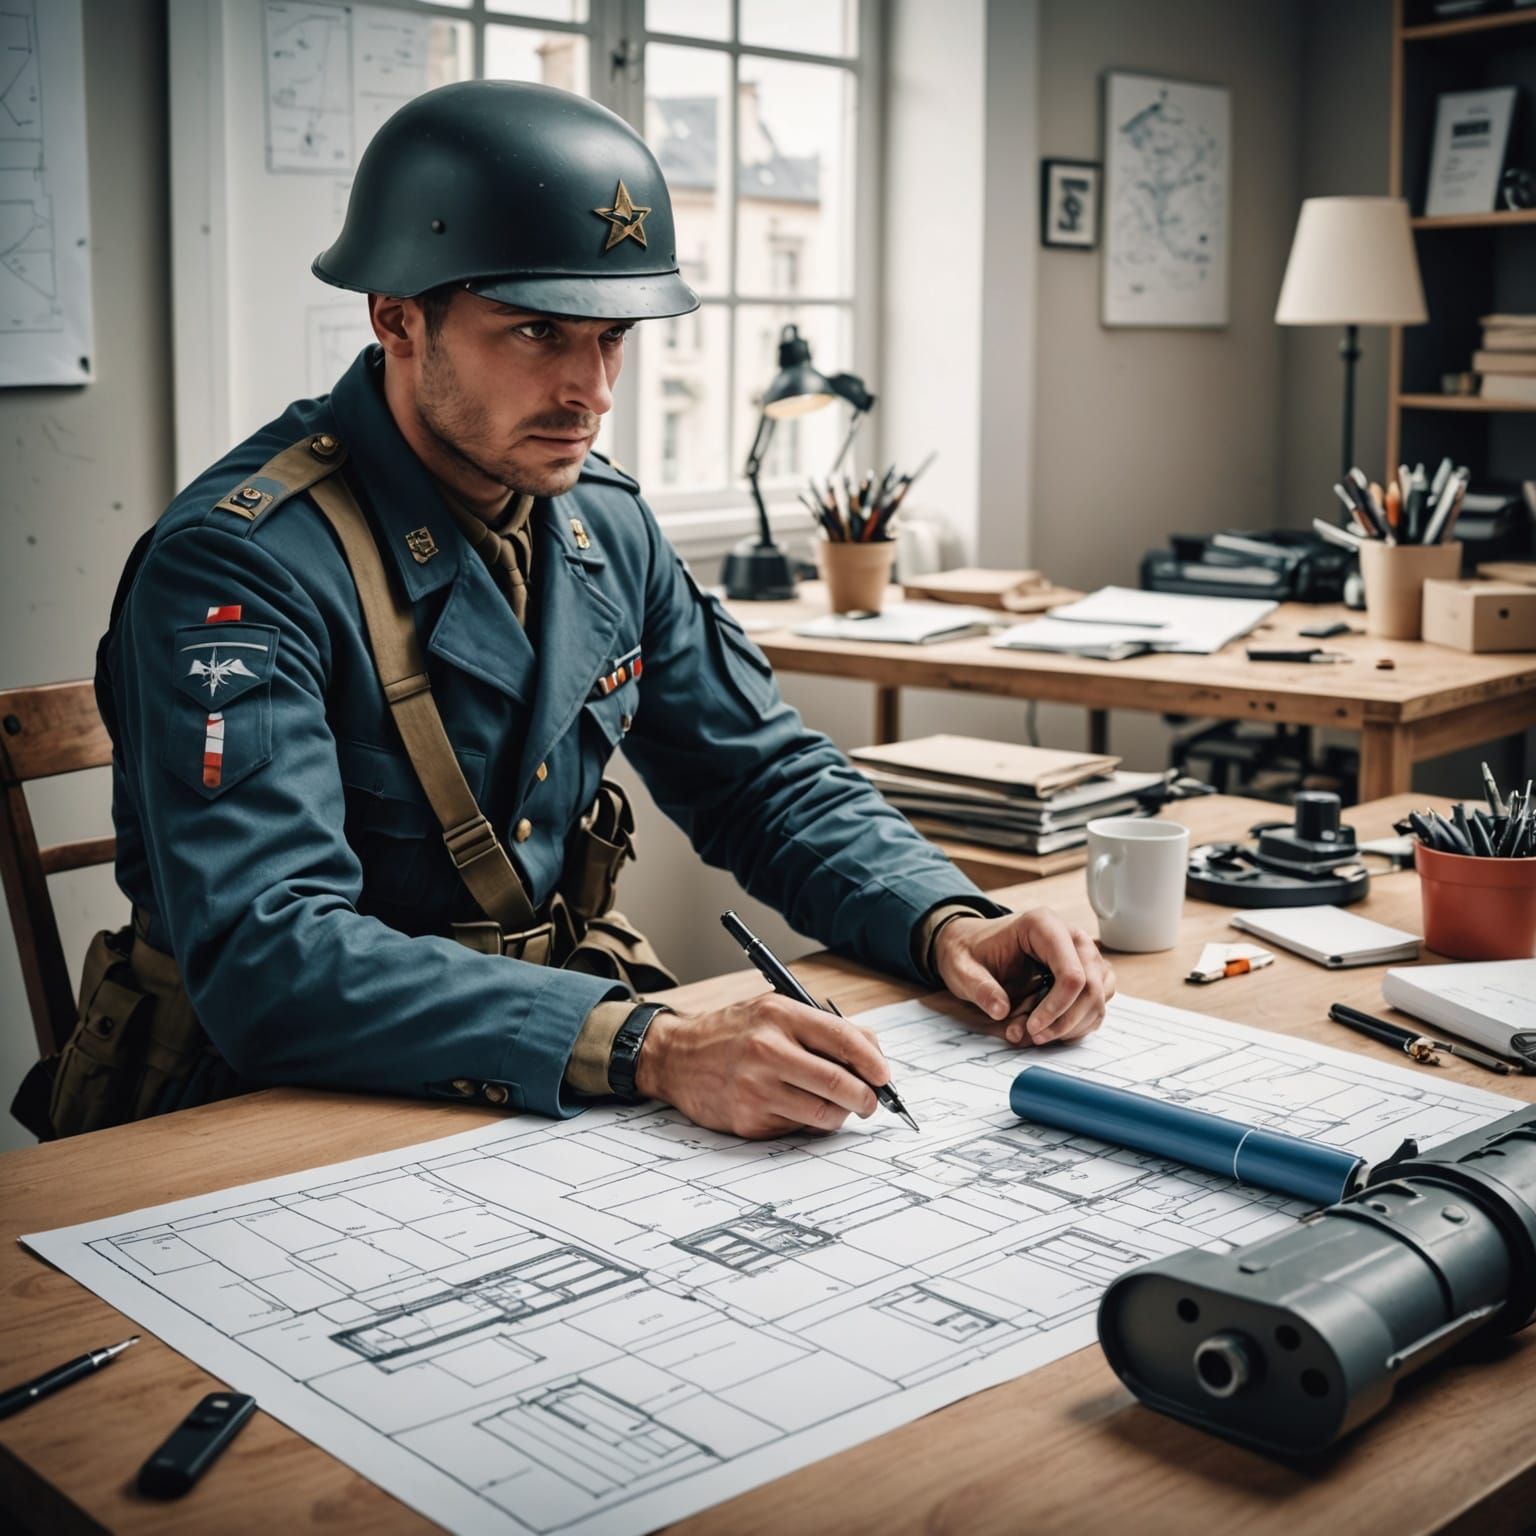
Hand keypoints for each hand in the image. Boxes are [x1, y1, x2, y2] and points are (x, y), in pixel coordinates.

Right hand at [634, 995, 889, 1138]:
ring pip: (824, 1112)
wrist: (675, 1056)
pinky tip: (794, 1107)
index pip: (844, 1038)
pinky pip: (797, 1127)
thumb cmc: (732, 1032)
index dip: (874, 1062)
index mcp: (779, 1015)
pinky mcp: (748, 1119)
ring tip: (837, 1106)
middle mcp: (767, 1049)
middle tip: (871, 1101)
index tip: (884, 1076)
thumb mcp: (774, 1011)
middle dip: (867, 1098)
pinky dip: (807, 1122)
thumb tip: (872, 1053)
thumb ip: (822, 1027)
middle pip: (840, 1083)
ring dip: (841, 1114)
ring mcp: (756, 1088)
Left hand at [933, 909, 1114, 1046]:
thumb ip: (980, 989)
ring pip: (1098, 997)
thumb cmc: (970, 953)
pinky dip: (1079, 1022)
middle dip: (1065, 1021)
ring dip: (1073, 1024)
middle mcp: (1071, 936)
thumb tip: (1001, 1012)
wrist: (972, 945)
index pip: (1072, 973)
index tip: (1032, 1028)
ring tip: (1039, 1033)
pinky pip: (1097, 1001)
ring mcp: (1082, 953)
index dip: (1057, 1008)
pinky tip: (1052, 1027)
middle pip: (1091, 988)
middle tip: (1035, 1036)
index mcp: (1043, 926)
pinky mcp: (1086, 971)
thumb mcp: (962, 969)